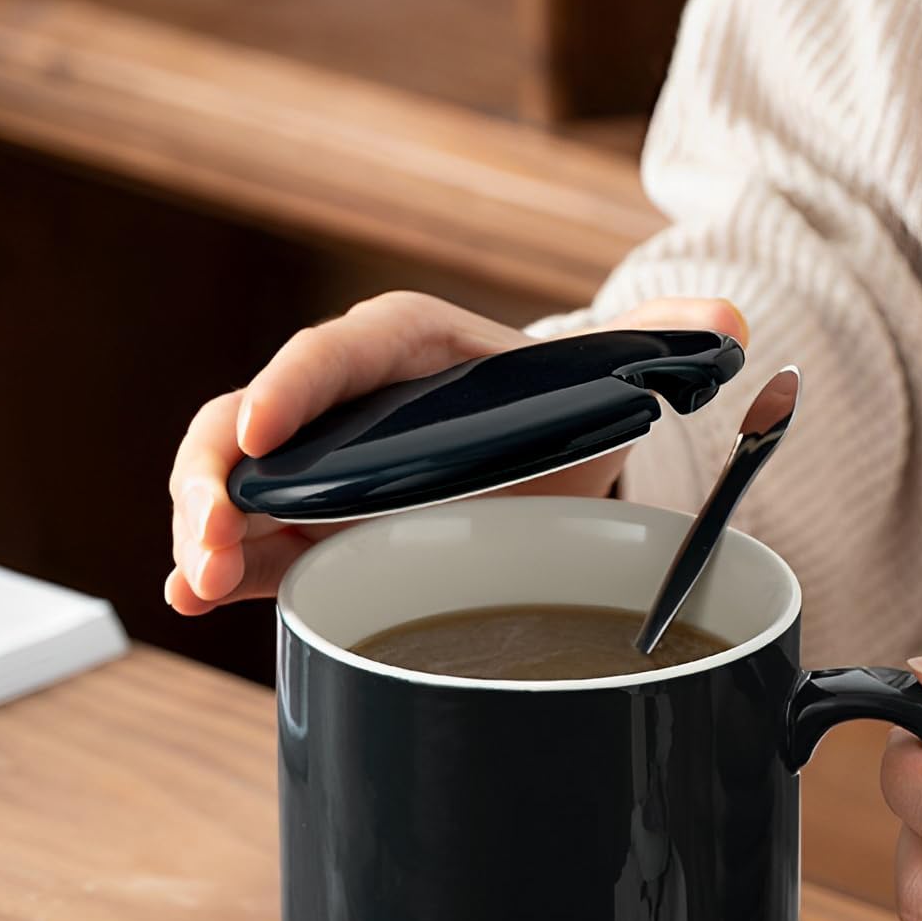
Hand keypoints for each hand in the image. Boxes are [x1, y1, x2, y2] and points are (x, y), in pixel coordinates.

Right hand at [165, 291, 747, 613]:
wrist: (543, 463)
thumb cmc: (558, 411)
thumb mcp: (607, 376)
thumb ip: (660, 347)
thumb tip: (732, 321)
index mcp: (413, 350)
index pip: (344, 351)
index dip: (296, 384)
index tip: (266, 427)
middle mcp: (352, 407)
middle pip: (261, 419)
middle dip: (222, 473)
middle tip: (215, 534)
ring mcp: (325, 470)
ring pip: (239, 482)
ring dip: (203, 526)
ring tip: (196, 581)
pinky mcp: (315, 528)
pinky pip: (257, 543)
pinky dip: (217, 567)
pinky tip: (190, 598)